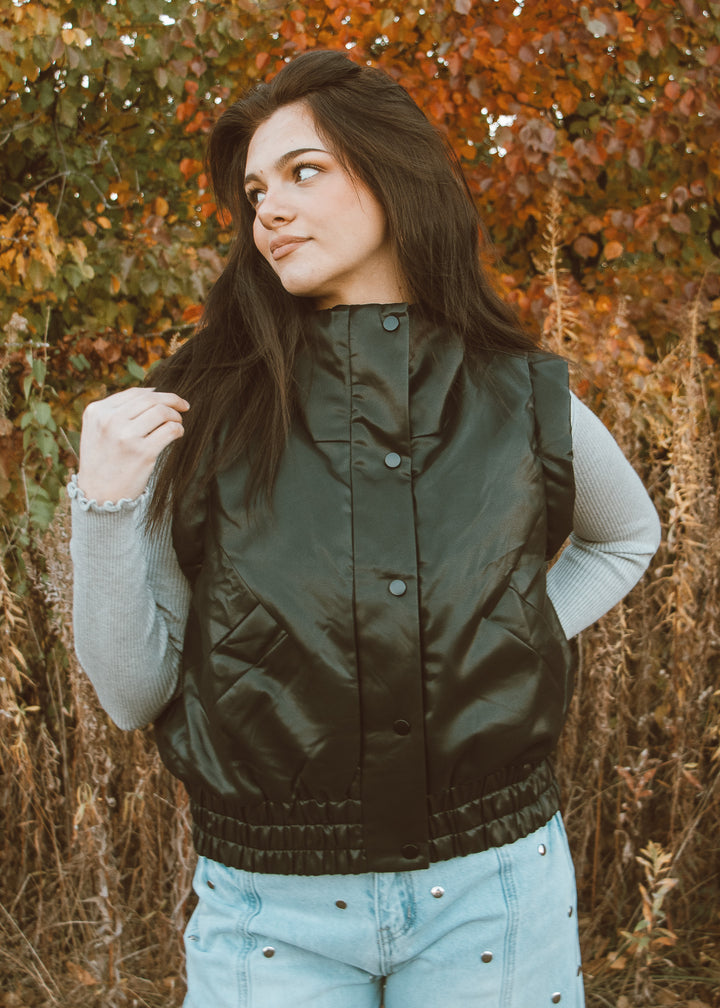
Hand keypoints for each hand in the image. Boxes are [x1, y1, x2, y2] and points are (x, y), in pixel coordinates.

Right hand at [77, 387, 189, 502]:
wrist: (98, 495)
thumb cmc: (102, 461)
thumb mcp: (97, 430)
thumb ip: (116, 411)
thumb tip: (153, 394)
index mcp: (97, 412)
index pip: (134, 393)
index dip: (157, 393)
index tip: (169, 399)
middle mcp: (110, 421)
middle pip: (151, 399)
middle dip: (172, 400)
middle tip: (183, 406)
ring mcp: (126, 436)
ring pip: (162, 412)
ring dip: (176, 416)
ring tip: (177, 422)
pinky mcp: (143, 453)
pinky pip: (170, 430)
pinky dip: (178, 429)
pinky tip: (177, 434)